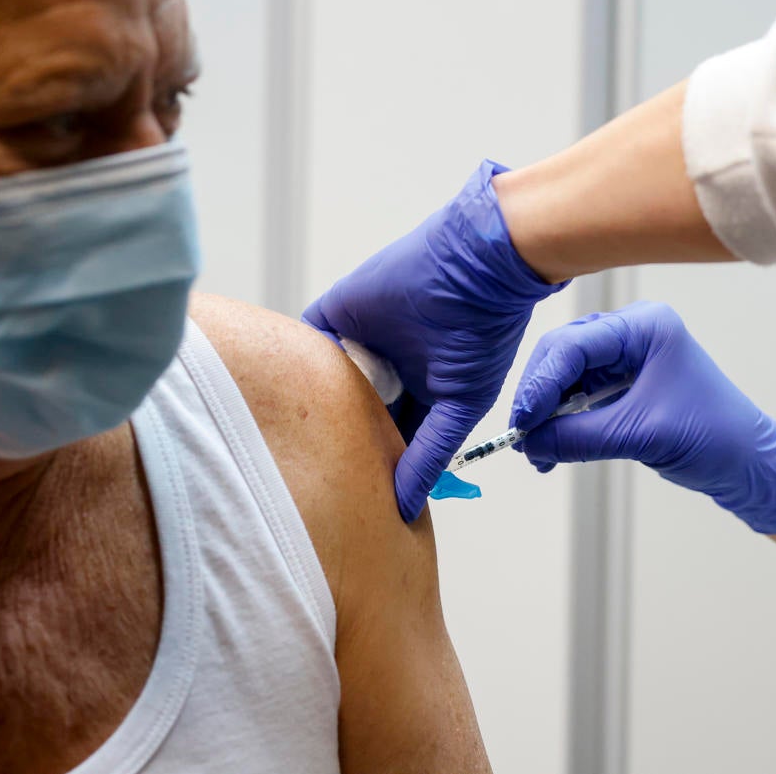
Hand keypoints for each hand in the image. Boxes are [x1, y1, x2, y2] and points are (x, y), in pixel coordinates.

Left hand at [304, 161, 567, 520]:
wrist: (476, 269)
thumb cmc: (481, 337)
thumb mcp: (459, 408)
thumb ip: (429, 455)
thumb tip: (405, 505)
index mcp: (419, 388)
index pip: (389, 433)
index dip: (378, 463)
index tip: (361, 497)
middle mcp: (386, 366)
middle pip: (352, 413)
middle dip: (343, 440)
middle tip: (324, 478)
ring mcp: (360, 339)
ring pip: (327, 384)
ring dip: (319, 408)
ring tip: (304, 447)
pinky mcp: (336, 313)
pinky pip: (308, 346)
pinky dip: (300, 368)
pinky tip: (295, 400)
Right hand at [510, 301, 775, 533]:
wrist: (749, 463)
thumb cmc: (712, 438)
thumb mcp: (640, 435)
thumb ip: (579, 437)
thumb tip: (529, 444)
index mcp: (645, 328)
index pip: (576, 344)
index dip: (542, 382)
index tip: (522, 421)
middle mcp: (632, 333)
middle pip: (564, 354)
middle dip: (539, 396)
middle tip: (522, 436)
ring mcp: (627, 357)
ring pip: (567, 376)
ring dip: (548, 413)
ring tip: (537, 452)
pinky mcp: (623, 383)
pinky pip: (580, 396)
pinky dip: (563, 422)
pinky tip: (552, 450)